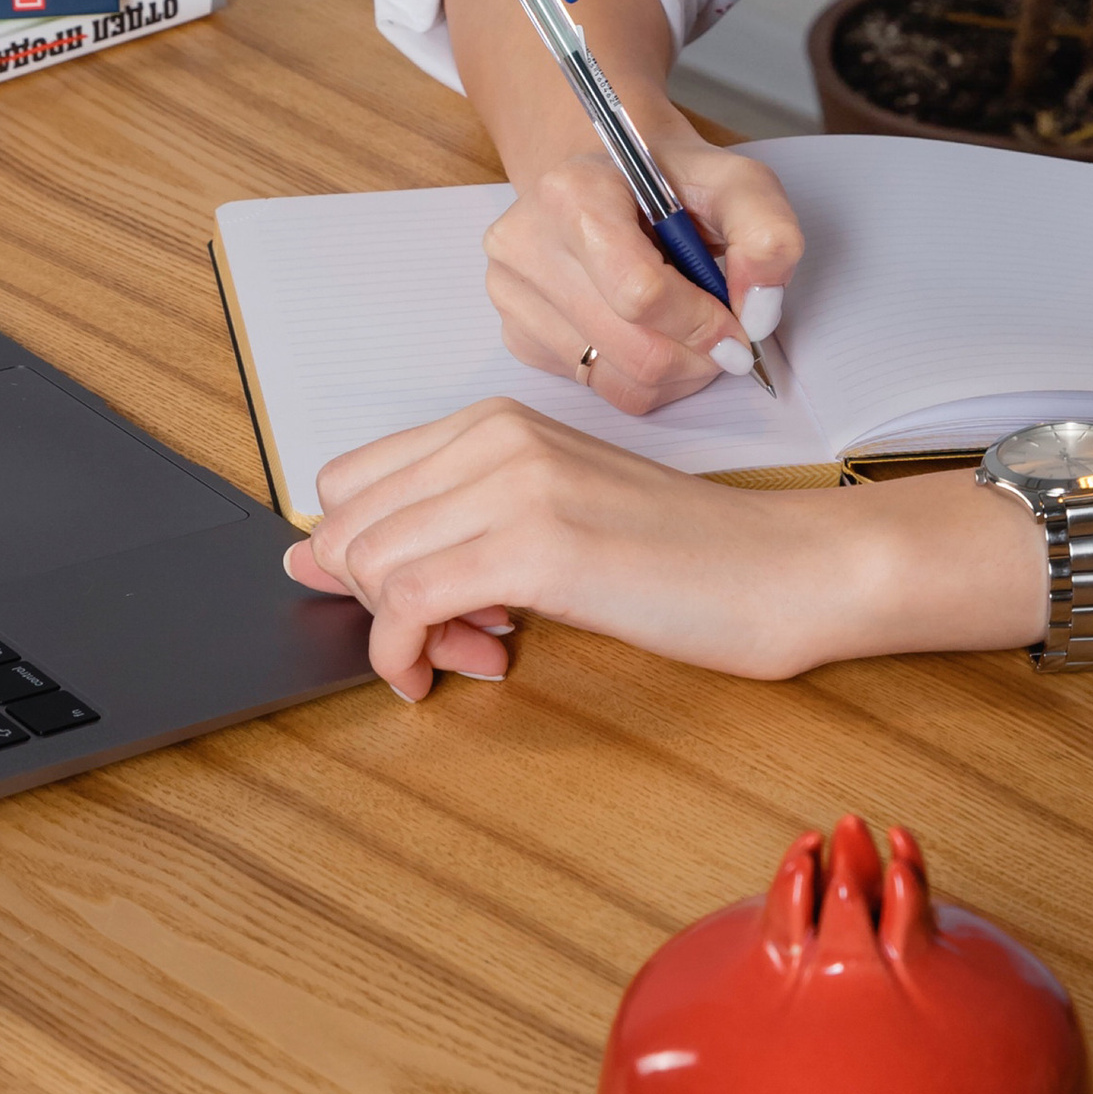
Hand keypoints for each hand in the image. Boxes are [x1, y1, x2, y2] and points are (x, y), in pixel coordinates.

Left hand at [282, 398, 873, 698]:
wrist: (782, 569)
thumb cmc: (683, 553)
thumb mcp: (550, 519)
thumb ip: (443, 526)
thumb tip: (310, 559)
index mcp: (498, 421)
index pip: (352, 482)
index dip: (366, 556)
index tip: (420, 601)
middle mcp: (496, 438)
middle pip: (349, 527)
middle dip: (375, 600)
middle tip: (449, 640)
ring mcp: (515, 486)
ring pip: (369, 565)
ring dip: (400, 634)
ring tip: (470, 653)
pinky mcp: (537, 546)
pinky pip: (406, 602)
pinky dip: (403, 654)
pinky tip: (450, 672)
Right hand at [486, 131, 801, 410]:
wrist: (615, 183)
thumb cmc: (674, 183)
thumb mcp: (738, 183)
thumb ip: (768, 235)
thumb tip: (758, 314)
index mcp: (571, 193)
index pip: (641, 293)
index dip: (704, 321)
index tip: (738, 322)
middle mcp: (525, 244)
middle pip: (635, 348)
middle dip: (699, 353)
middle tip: (725, 333)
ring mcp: (512, 295)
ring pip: (618, 380)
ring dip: (678, 370)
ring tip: (690, 328)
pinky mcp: (518, 335)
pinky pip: (600, 389)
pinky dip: (646, 378)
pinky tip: (653, 334)